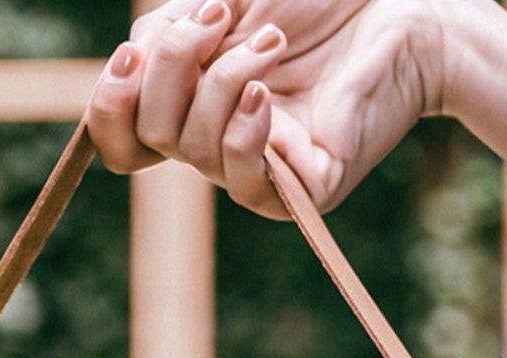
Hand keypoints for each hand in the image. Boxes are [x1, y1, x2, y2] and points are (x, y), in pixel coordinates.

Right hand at [87, 0, 447, 217]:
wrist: (397, 7)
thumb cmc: (313, 1)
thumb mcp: (223, 2)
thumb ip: (168, 33)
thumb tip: (131, 64)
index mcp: (191, 107)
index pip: (123, 138)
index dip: (109, 106)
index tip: (131, 55)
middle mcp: (215, 145)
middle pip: (149, 135)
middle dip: (172, 66)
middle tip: (224, 16)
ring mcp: (257, 171)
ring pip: (192, 150)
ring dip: (223, 80)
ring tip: (274, 42)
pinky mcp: (300, 190)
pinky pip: (244, 180)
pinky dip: (245, 131)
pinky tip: (267, 93)